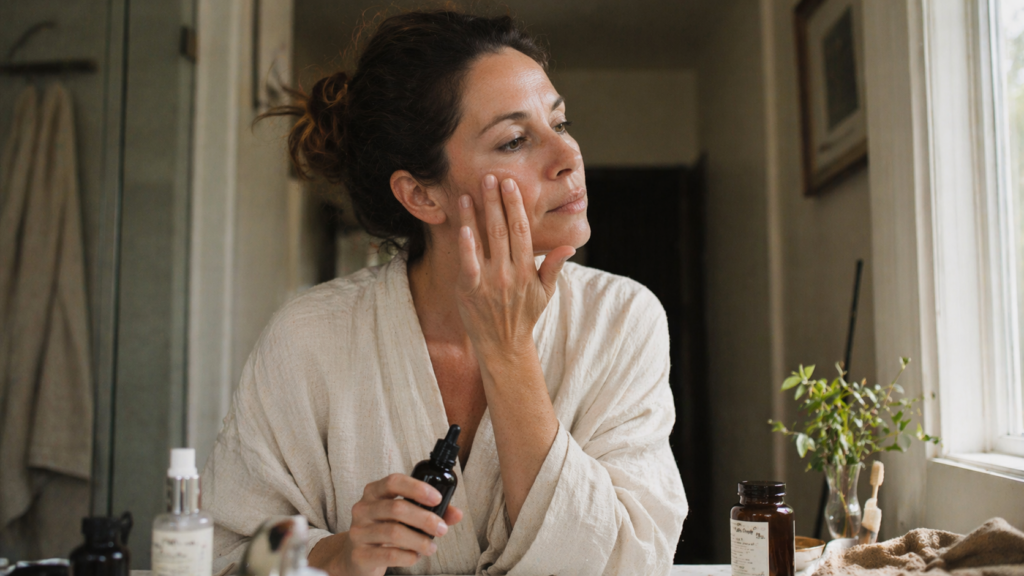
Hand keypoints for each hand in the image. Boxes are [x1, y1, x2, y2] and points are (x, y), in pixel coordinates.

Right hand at [308, 473, 462, 575]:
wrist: (355, 557)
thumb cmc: (384, 530)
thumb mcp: (403, 517)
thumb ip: (430, 511)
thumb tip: (457, 514)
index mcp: (374, 492)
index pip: (394, 481)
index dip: (417, 488)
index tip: (437, 498)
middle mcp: (363, 509)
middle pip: (397, 508)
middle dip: (425, 519)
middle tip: (442, 529)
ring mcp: (358, 532)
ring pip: (394, 532)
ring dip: (420, 541)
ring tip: (431, 547)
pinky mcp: (359, 555)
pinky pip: (388, 555)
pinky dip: (408, 556)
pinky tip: (415, 556)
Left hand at [456, 175, 574, 358]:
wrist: (503, 345)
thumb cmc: (524, 316)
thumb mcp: (545, 293)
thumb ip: (554, 267)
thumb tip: (569, 247)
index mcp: (527, 270)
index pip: (522, 230)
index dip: (516, 206)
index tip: (510, 184)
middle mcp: (509, 273)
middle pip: (503, 229)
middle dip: (496, 201)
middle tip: (490, 177)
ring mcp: (489, 281)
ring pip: (484, 240)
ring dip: (477, 214)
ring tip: (471, 191)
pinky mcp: (470, 290)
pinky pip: (468, 263)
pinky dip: (466, 245)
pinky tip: (462, 226)